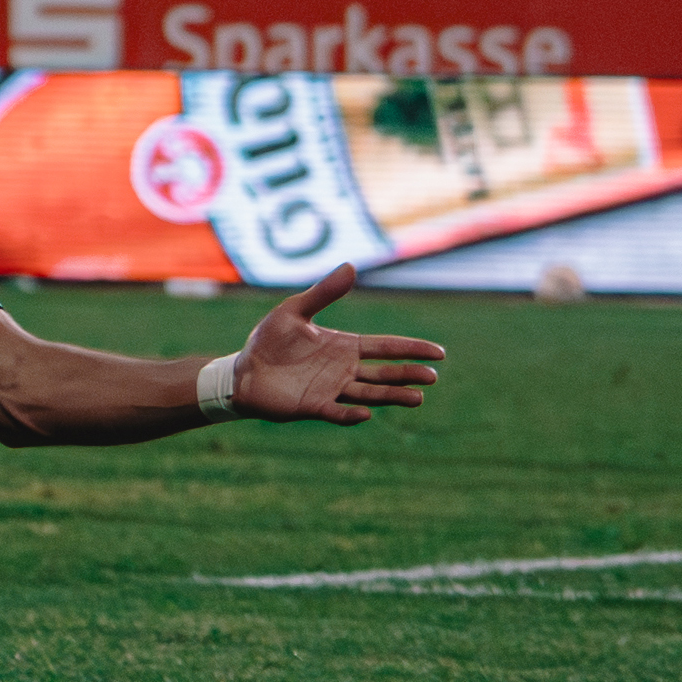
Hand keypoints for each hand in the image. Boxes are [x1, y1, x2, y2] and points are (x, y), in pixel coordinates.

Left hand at [235, 263, 445, 424]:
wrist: (242, 370)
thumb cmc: (269, 340)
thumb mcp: (295, 311)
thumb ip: (323, 293)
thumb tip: (351, 266)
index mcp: (345, 346)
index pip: (386, 347)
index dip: (412, 349)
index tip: (439, 353)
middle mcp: (344, 370)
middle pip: (384, 373)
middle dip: (408, 374)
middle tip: (433, 377)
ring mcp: (331, 390)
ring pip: (369, 394)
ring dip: (392, 396)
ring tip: (417, 399)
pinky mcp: (314, 407)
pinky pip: (336, 412)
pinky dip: (351, 415)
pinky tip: (366, 414)